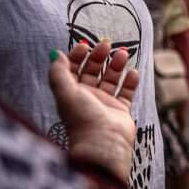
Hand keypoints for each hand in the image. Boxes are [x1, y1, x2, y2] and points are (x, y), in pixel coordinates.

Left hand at [48, 40, 138, 180]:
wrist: (103, 143)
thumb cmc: (82, 118)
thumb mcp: (65, 92)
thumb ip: (58, 72)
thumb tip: (55, 53)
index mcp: (71, 93)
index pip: (73, 70)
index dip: (78, 56)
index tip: (86, 45)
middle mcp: (87, 97)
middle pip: (93, 71)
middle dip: (99, 57)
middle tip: (107, 45)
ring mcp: (105, 104)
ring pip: (111, 79)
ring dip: (116, 65)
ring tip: (123, 54)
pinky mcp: (121, 111)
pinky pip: (127, 92)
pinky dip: (130, 82)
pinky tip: (133, 72)